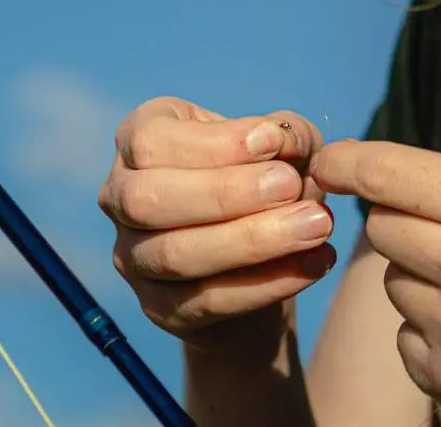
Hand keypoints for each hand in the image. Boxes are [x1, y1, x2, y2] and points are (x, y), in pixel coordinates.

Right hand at [99, 97, 334, 353]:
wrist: (268, 249)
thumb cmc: (269, 172)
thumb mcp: (284, 142)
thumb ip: (286, 133)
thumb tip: (280, 141)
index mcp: (141, 139)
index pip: (152, 142)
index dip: (212, 144)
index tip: (273, 142)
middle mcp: (122, 197)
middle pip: (149, 200)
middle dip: (225, 193)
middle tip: (291, 186)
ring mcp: (133, 258)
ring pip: (176, 255)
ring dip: (253, 241)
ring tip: (317, 224)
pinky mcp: (160, 308)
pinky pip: (208, 301)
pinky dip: (270, 282)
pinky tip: (317, 260)